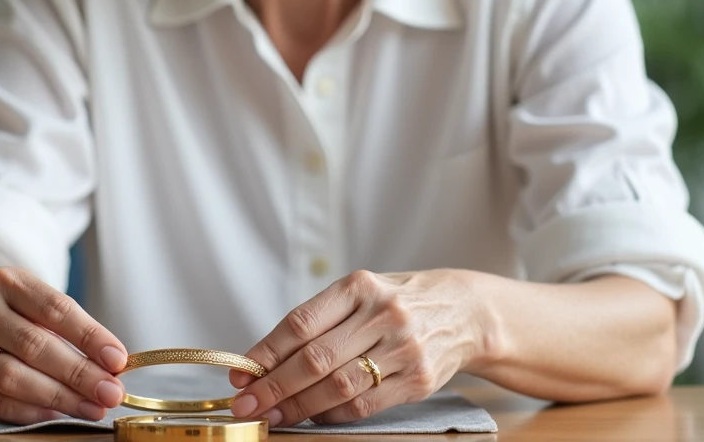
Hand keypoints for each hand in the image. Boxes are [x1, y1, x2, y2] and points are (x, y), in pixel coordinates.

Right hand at [0, 267, 127, 422]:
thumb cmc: (14, 316)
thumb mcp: (37, 306)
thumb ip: (72, 329)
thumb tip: (112, 364)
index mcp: (6, 281)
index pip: (54, 308)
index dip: (89, 336)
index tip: (117, 359)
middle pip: (35, 345)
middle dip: (79, 373)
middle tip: (110, 392)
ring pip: (14, 377)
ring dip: (59, 397)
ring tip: (92, 407)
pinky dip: (31, 412)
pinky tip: (58, 415)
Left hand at [227, 269, 488, 426]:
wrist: (464, 312)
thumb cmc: (396, 302)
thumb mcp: (360, 294)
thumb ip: (319, 321)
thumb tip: (263, 360)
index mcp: (359, 286)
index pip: (300, 323)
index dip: (266, 352)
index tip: (240, 372)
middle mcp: (382, 314)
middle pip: (315, 359)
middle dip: (274, 386)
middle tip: (245, 403)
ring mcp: (403, 348)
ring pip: (337, 386)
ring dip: (298, 406)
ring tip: (272, 415)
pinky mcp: (418, 380)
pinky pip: (364, 406)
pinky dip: (332, 416)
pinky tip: (312, 417)